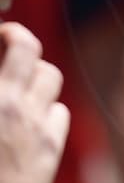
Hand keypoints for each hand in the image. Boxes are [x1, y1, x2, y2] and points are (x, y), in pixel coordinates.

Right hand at [0, 22, 66, 182]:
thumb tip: (4, 85)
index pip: (19, 46)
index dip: (12, 34)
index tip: (3, 34)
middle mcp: (13, 105)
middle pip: (34, 53)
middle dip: (23, 45)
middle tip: (11, 49)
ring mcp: (35, 126)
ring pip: (51, 80)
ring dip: (37, 76)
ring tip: (21, 85)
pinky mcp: (50, 148)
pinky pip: (59, 112)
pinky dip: (48, 108)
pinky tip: (32, 117)